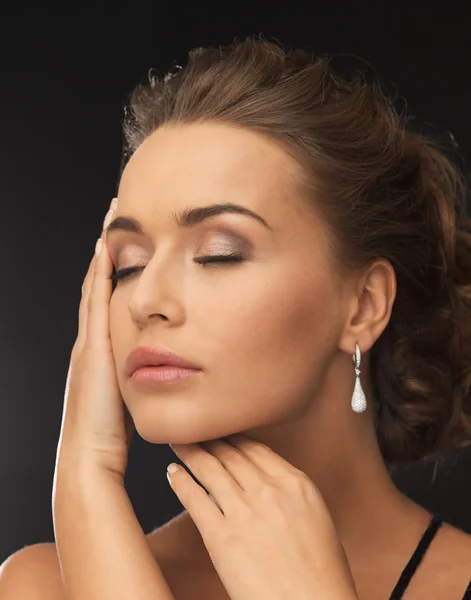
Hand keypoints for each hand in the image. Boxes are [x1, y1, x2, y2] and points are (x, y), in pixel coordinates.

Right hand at [53, 197, 133, 485]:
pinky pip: (95, 300)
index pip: (108, 302)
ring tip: (111, 221)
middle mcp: (93, 339)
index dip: (117, 273)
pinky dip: (100, 274)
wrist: (90, 456)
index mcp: (104, 351)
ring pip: (96, 286)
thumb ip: (147, 380)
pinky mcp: (92, 345)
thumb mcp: (133, 397)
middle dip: (108, 252)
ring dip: (104, 254)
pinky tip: (107, 248)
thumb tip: (175, 370)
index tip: (129, 244)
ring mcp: (89, 340)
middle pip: (99, 285)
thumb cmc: (115, 435)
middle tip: (116, 218)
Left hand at [166, 434, 358, 599]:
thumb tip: (270, 483)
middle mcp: (269, 491)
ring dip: (190, 452)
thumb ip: (291, 495)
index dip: (234, 438)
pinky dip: (180, 482)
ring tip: (178, 441)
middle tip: (195, 429)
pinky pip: (195, 499)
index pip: (256, 450)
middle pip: (231, 455)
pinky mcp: (222, 537)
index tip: (222, 433)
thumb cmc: (322, 575)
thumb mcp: (317, 518)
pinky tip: (172, 472)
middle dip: (210, 440)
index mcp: (296, 484)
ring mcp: (244, 512)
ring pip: (210, 470)